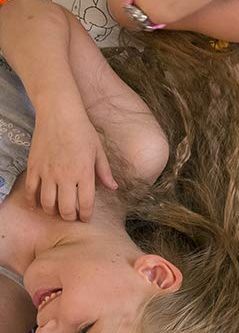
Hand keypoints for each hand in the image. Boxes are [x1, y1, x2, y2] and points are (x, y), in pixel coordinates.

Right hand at [26, 100, 116, 221]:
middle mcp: (65, 176)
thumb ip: (105, 172)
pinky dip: (33, 202)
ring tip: (57, 211)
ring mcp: (47, 172)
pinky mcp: (34, 167)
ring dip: (53, 211)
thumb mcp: (99, 151)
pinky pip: (31, 190)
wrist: (59, 114)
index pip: (86, 203)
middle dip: (70, 217)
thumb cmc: (83, 131)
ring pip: (47, 203)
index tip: (86, 218)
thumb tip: (113, 188)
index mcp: (84, 173)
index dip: (86, 215)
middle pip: (66, 208)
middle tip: (72, 217)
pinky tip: (37, 206)